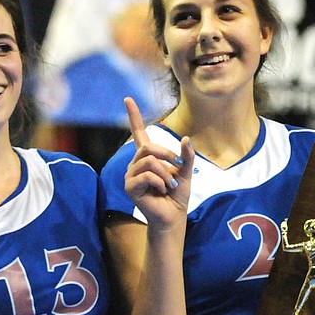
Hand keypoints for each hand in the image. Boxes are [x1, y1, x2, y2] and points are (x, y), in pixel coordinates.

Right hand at [123, 97, 193, 228]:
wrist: (173, 215)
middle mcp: (136, 164)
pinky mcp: (130, 187)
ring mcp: (131, 175)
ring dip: (165, 173)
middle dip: (167, 155)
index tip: (128, 99)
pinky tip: (162, 190)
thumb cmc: (177, 195)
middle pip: (148, 147)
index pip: (139, 133)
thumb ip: (186, 156)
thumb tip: (187, 139)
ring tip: (170, 185)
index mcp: (148, 158)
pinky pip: (146, 175)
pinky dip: (160, 182)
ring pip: (148, 161)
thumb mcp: (186, 172)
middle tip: (177, 168)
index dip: (134, 116)